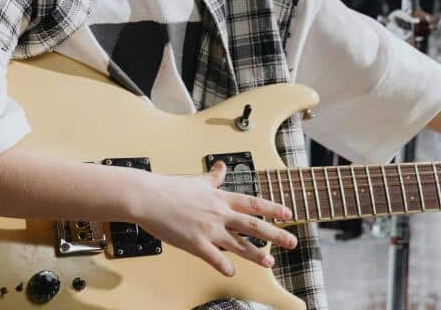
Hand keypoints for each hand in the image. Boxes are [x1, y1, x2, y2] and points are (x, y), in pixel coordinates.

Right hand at [130, 161, 297, 276]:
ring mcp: (208, 229)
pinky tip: (232, 272)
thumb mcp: (196, 180)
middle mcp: (219, 214)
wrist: (148, 197)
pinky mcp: (195, 243)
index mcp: (220, 198)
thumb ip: (213, 177)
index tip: (287, 214)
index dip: (272, 209)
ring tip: (270, 262)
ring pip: (238, 244)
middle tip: (292, 241)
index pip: (252, 203)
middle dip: (275, 234)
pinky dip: (224, 266)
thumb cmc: (169, 188)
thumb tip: (221, 167)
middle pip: (253, 225)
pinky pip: (214, 258)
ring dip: (255, 254)